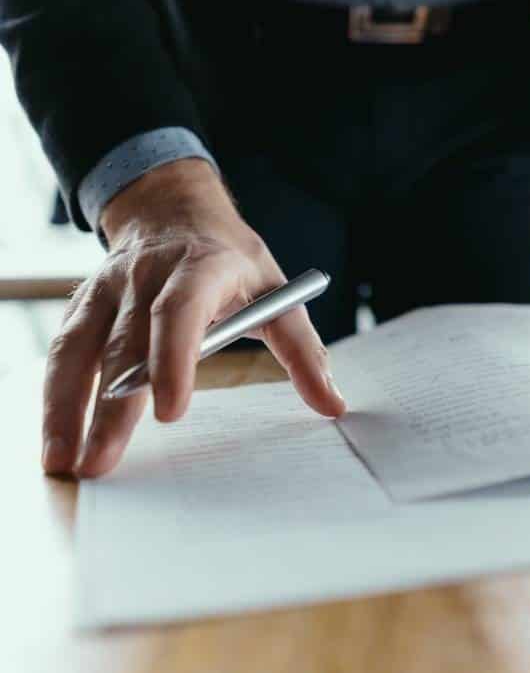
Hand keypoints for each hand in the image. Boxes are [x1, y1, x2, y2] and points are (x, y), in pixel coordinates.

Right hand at [42, 158, 344, 478]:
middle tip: (102, 462)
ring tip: (62, 462)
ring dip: (65, 408)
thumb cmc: (231, 260)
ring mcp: (108, 289)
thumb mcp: (276, 292)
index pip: (180, 310)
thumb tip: (332, 404)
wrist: (174, 210)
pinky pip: (63, 351)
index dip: (172, 359)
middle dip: (111, 407)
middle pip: (124, 343)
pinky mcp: (83, 304)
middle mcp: (146, 275)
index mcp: (202, 267)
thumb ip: (303, 350)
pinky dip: (55, 394)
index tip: (170, 411)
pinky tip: (54, 437)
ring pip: (79, 349)